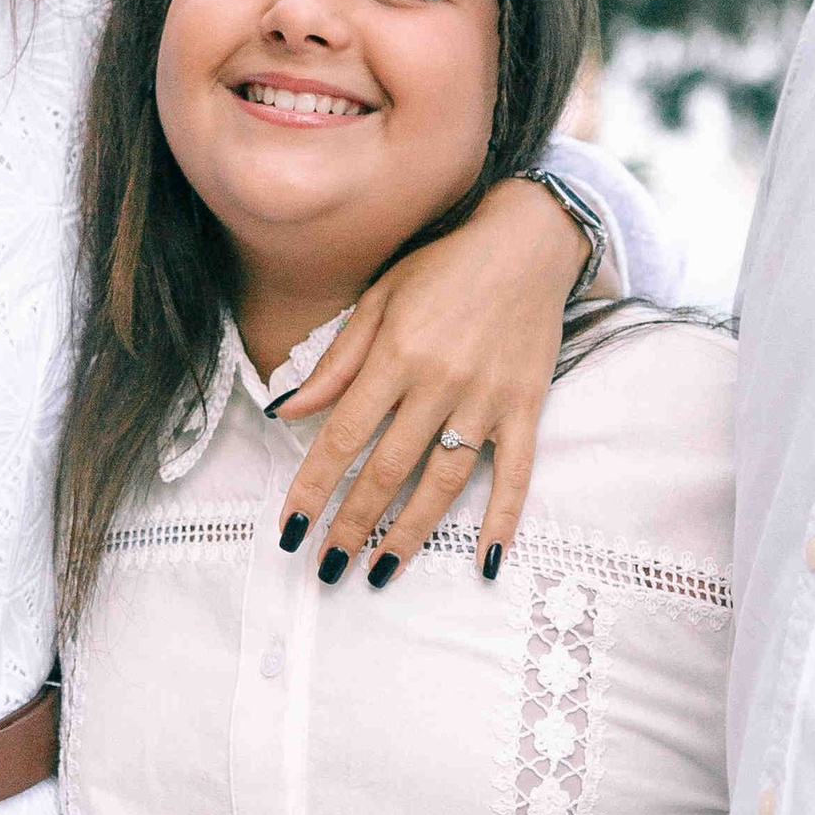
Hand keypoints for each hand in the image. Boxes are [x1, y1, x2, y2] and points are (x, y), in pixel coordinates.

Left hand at [273, 175, 587, 579]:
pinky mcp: (526, 408)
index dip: (313, 488)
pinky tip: (485, 562)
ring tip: (381, 573)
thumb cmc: (445, 266)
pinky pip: (515, 474)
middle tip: (328, 569)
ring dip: (410, 534)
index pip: (343, 437)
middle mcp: (440, 383)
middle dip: (353, 525)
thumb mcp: (379, 298)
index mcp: (396, 355)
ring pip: (443, 482)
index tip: (291, 529)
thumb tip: (286, 412)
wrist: (529, 241)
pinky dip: (502, 520)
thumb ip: (336, 361)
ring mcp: (487, 400)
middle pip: (387, 471)